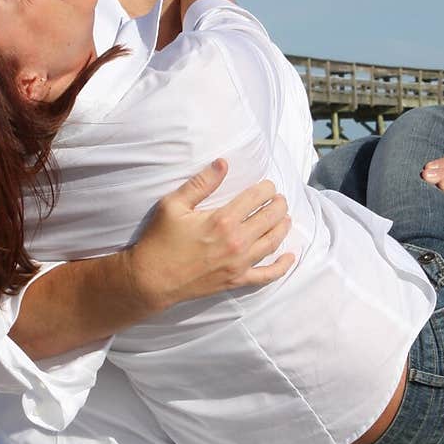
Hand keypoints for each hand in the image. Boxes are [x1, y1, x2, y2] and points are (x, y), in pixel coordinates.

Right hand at [126, 159, 292, 311]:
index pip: (256, 197)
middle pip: (270, 218)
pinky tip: (291, 257)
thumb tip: (223, 162)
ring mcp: (239, 263)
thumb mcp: (173, 205)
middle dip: (279, 204)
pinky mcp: (236, 280)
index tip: (267, 185)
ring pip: (273, 242)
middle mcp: (236, 241)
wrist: (152, 279)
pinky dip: (282, 267)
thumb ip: (201, 183)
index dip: (266, 188)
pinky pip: (266, 275)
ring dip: (283, 227)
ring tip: (285, 217)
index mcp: (223, 219)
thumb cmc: (160, 240)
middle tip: (280, 199)